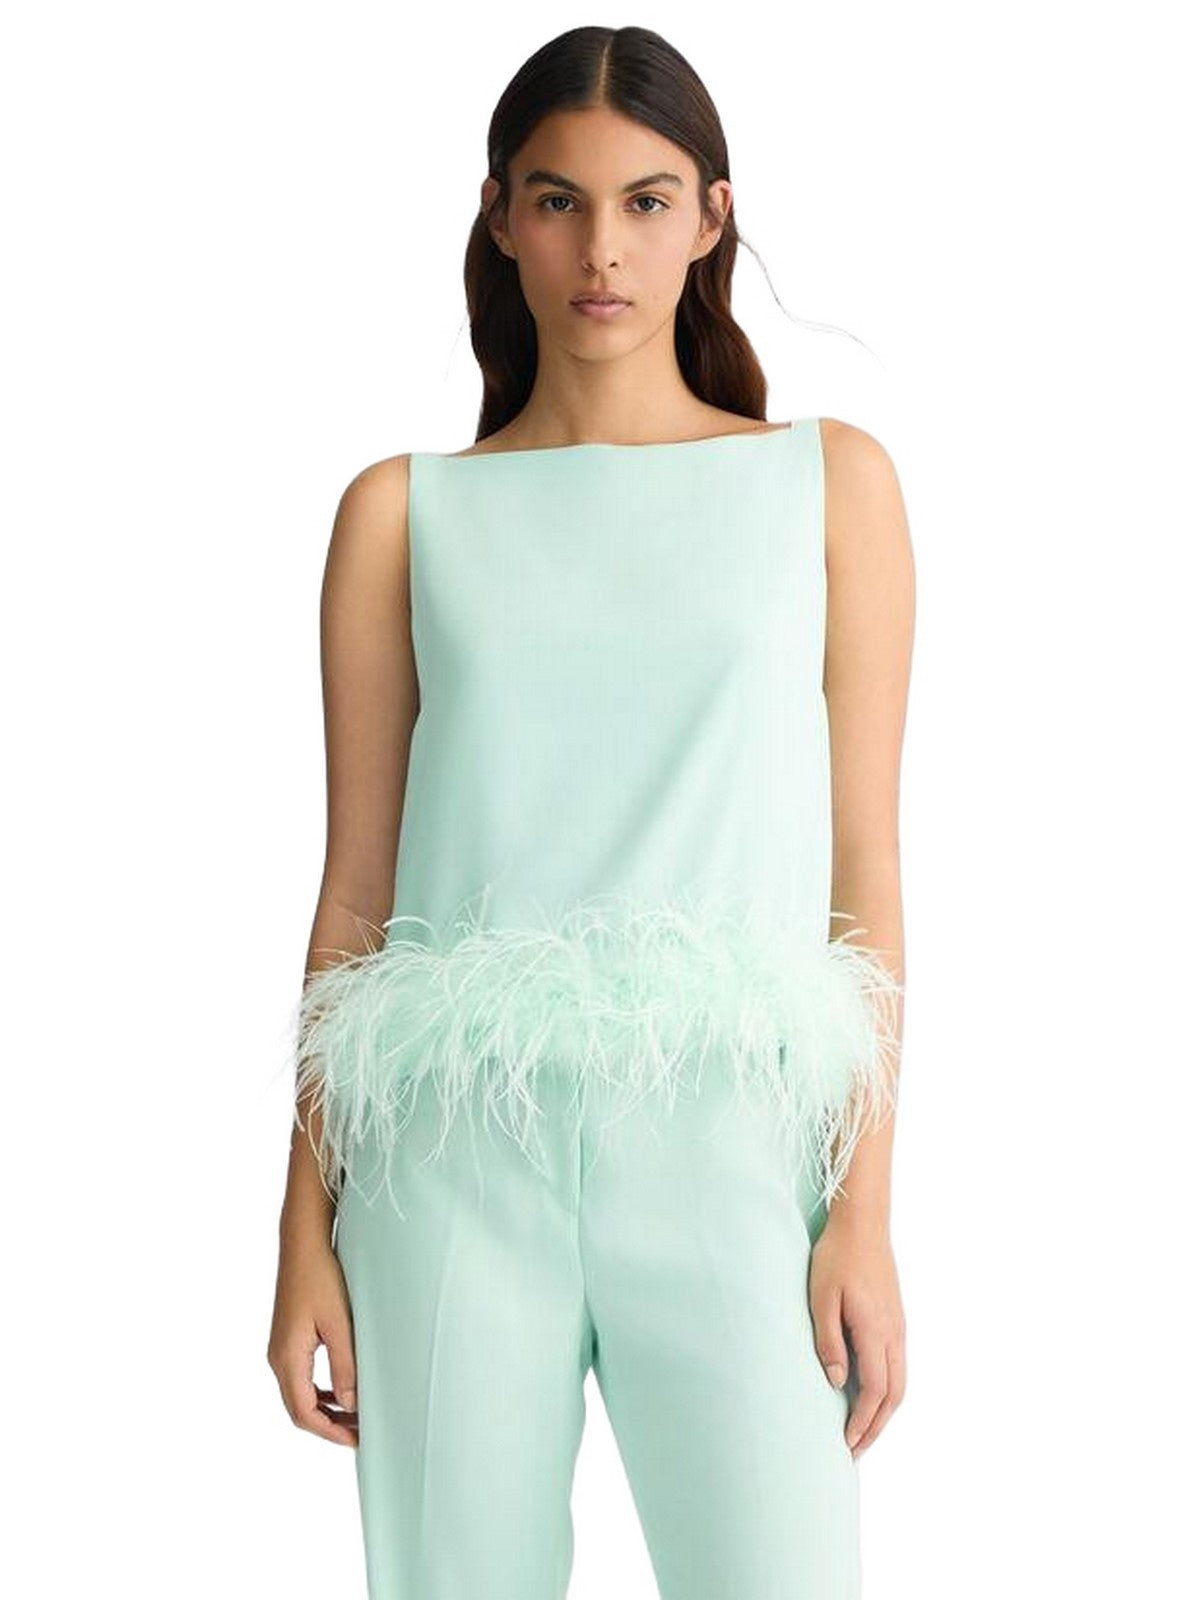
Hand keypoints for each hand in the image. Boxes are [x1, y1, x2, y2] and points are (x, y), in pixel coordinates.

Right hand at [267, 1232, 358, 1447]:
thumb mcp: (339, 1323)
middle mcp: (278, 1358)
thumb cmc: (322, 1278)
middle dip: (330, 1425)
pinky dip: (321, 1391)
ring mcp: (280, 1349)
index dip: (331, 1432)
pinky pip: (301, 1377)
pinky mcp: (288, 1339)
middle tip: (362, 1433)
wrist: (302, 1244)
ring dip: (326, 1409)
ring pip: (300, 1395)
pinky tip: (343, 1390)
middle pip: (299, 1409)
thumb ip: (345, 1366)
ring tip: (357, 1416)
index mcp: (288, 1358)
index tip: (358, 1441)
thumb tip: (352, 1406)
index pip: (304, 1413)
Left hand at [808, 1209, 905, 1459]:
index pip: (875, 1392)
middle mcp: (894, 1334)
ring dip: (883, 1413)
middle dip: (876, 1428)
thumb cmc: (837, 1257)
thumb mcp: (821, 1298)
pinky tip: (870, 1396)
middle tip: (854, 1452)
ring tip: (862, 1432)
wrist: (863, 1224)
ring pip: (900, 1384)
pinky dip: (887, 1392)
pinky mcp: (896, 1320)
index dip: (861, 1423)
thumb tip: (836, 1382)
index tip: (845, 1445)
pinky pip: (898, 1367)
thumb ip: (828, 1341)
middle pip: (893, 1396)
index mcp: (876, 1331)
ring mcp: (899, 1328)